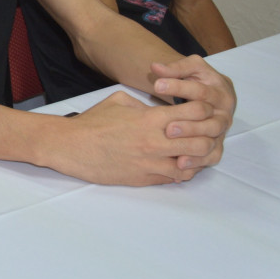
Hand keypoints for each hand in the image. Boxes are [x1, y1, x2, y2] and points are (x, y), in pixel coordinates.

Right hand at [40, 91, 217, 185]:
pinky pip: (174, 179)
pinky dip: (181, 172)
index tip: (201, 110)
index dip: (204, 109)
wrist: (72, 146)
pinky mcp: (144, 178)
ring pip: (191, 164)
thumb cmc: (93, 122)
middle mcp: (156, 142)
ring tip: (192, 151)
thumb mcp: (119, 100)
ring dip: (196, 158)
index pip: (196, 112)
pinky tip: (177, 164)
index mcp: (151, 118)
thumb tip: (159, 107)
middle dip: (207, 136)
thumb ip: (144, 104)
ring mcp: (151, 163)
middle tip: (204, 133)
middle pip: (202, 141)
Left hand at [151, 55, 235, 169]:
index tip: (157, 85)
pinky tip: (180, 162)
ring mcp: (222, 130)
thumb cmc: (198, 80)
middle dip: (187, 122)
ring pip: (210, 138)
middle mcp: (224, 111)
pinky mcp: (218, 146)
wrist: (212, 97)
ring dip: (190, 140)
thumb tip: (155, 67)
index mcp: (220, 90)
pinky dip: (197, 161)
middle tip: (167, 125)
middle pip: (208, 118)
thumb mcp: (191, 69)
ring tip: (170, 139)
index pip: (200, 90)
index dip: (178, 87)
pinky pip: (211, 156)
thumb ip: (176, 68)